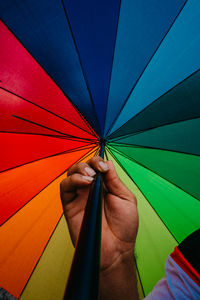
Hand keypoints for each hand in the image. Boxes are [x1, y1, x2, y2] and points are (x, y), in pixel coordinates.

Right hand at [60, 156, 137, 272]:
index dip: (98, 161)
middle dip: (88, 163)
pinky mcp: (70, 206)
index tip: (104, 167)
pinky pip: (65, 188)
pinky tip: (84, 182)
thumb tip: (107, 163)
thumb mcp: (126, 198)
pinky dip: (72, 181)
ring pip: (70, 174)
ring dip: (79, 170)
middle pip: (82, 167)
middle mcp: (90, 189)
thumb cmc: (124, 226)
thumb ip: (115, 181)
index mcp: (104, 186)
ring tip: (90, 177)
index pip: (96, 166)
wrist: (116, 249)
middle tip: (96, 170)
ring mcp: (79, 197)